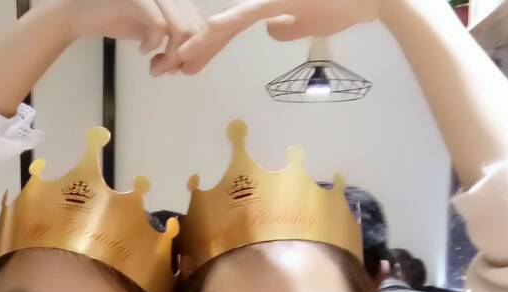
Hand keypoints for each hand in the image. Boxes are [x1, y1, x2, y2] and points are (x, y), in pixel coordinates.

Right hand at [61, 0, 206, 71]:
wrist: (82, 12)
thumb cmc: (117, 18)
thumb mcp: (151, 30)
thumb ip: (171, 40)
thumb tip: (189, 62)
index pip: (200, 25)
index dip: (195, 52)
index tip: (176, 68)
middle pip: (195, 29)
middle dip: (182, 58)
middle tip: (162, 71)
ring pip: (181, 29)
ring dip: (170, 56)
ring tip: (154, 66)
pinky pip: (159, 26)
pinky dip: (153, 44)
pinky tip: (142, 50)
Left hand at [177, 0, 380, 74]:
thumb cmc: (345, 3)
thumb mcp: (309, 20)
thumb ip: (286, 24)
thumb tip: (270, 29)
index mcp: (265, 5)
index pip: (226, 29)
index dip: (203, 47)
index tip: (183, 66)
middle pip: (218, 26)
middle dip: (190, 49)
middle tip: (162, 69)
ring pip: (224, 23)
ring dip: (198, 45)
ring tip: (173, 62)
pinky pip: (243, 15)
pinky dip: (220, 30)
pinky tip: (201, 41)